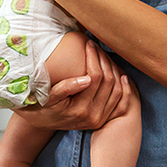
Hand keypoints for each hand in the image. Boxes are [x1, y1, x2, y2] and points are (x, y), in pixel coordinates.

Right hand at [13, 41, 131, 130]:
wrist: (41, 122)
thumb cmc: (42, 104)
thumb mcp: (49, 96)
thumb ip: (66, 87)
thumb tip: (86, 79)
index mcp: (79, 109)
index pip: (95, 77)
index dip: (94, 58)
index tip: (89, 44)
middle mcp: (93, 116)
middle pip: (108, 82)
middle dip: (104, 60)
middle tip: (98, 47)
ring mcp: (100, 119)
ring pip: (117, 91)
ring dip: (114, 71)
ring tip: (105, 56)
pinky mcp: (103, 120)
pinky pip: (120, 104)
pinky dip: (124, 90)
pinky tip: (122, 76)